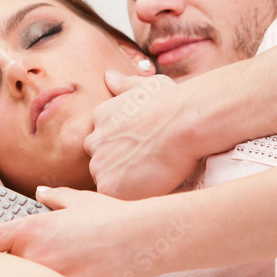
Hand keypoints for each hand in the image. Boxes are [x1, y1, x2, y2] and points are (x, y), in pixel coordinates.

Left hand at [0, 187, 158, 276]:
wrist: (143, 240)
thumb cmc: (112, 217)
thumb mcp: (79, 200)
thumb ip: (54, 198)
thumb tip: (41, 194)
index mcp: (30, 230)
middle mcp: (34, 257)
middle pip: (2, 270)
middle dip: (12, 266)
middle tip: (29, 262)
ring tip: (59, 274)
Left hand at [84, 71, 199, 198]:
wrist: (183, 123)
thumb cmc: (173, 103)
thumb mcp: (146, 86)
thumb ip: (124, 85)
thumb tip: (109, 77)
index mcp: (100, 118)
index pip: (103, 141)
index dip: (122, 150)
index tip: (140, 152)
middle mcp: (93, 141)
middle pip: (101, 163)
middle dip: (119, 169)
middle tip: (146, 169)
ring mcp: (99, 165)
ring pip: (107, 182)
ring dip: (124, 185)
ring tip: (151, 180)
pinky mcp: (109, 187)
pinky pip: (114, 200)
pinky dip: (129, 199)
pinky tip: (148, 190)